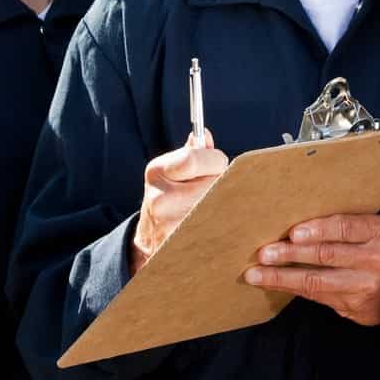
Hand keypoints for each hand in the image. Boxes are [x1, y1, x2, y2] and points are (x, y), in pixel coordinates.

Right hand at [130, 128, 227, 273]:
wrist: (152, 236)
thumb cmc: (169, 196)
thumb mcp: (172, 170)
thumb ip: (193, 152)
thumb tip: (204, 135)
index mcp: (157, 171)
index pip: (194, 158)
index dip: (214, 161)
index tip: (217, 165)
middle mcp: (160, 199)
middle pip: (214, 183)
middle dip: (224, 184)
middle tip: (218, 189)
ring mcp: (171, 225)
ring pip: (221, 207)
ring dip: (226, 205)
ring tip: (214, 207)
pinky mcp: (185, 245)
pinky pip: (220, 229)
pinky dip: (225, 224)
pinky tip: (215, 224)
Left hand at [245, 213, 379, 325]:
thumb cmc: (376, 250)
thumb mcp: (370, 232)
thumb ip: (342, 228)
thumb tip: (291, 227)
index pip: (345, 227)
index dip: (318, 229)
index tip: (292, 233)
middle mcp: (377, 258)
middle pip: (327, 254)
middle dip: (291, 254)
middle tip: (264, 253)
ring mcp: (368, 285)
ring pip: (317, 280)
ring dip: (282, 277)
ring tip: (257, 274)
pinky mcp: (358, 307)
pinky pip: (318, 296)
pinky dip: (292, 289)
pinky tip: (274, 284)